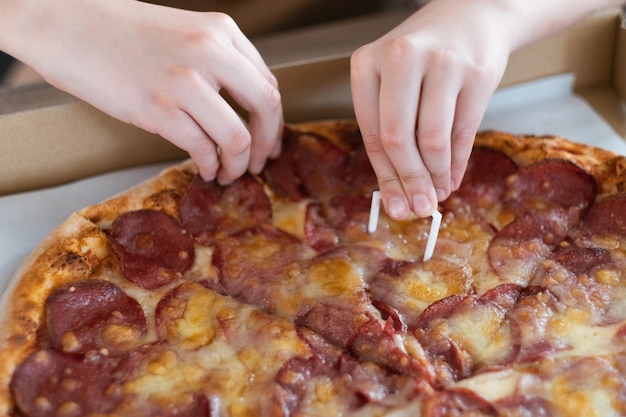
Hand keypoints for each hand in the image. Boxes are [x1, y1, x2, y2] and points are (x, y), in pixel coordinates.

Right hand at [14, 0, 283, 183]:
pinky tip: (204, 170)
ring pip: (238, 137)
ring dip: (238, 164)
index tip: (268, 142)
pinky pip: (203, 148)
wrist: (62, 21)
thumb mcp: (183, 34)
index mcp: (221, 31)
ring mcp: (185, 80)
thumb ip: (217, 63)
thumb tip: (243, 108)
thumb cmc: (118, 31)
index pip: (267, 84)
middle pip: (266, 108)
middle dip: (266, 145)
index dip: (273, 121)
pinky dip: (210, 166)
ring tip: (227, 174)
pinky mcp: (157, 107)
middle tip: (258, 164)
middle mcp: (211, 52)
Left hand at [350, 0, 510, 218]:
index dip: (385, 176)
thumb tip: (399, 193)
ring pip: (433, 140)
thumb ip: (390, 130)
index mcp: (367, 63)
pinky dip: (457, 164)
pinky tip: (453, 178)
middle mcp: (401, 58)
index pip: (372, 134)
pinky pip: (464, 133)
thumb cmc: (424, 55)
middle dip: (410, 182)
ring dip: (435, 176)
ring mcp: (442, 63)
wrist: (473, 14)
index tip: (395, 205)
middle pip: (399, 139)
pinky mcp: (477, 73)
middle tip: (419, 207)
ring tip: (437, 193)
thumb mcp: (392, 81)